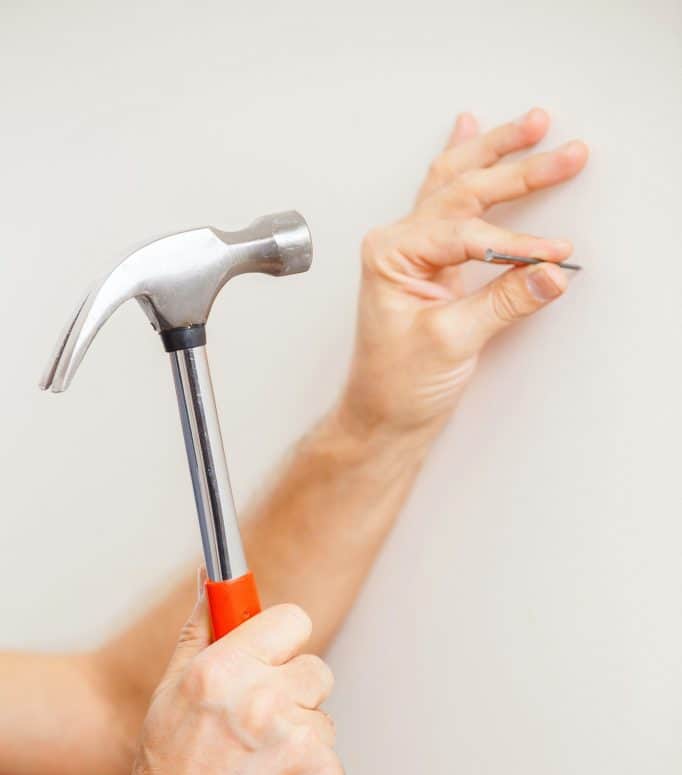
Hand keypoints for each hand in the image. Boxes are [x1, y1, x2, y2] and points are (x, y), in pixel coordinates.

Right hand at [120, 591, 342, 774]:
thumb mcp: (170, 695)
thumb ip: (200, 631)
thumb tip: (213, 583)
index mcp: (224, 673)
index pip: (292, 621)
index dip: (283, 640)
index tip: (275, 654)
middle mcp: (263, 701)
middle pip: (316, 670)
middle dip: (293, 694)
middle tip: (257, 727)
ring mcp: (299, 742)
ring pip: (323, 720)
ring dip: (299, 739)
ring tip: (257, 768)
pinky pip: (330, 759)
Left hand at [341, 108, 588, 434]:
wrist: (381, 416)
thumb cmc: (395, 384)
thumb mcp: (452, 343)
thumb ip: (502, 303)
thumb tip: (547, 272)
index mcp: (392, 254)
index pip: (465, 233)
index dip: (515, 242)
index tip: (552, 253)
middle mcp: (399, 243)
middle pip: (463, 189)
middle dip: (516, 169)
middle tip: (564, 154)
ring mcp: (415, 250)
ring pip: (457, 184)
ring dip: (496, 152)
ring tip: (532, 125)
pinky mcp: (431, 262)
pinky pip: (451, 203)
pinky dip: (468, 167)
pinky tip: (472, 131)